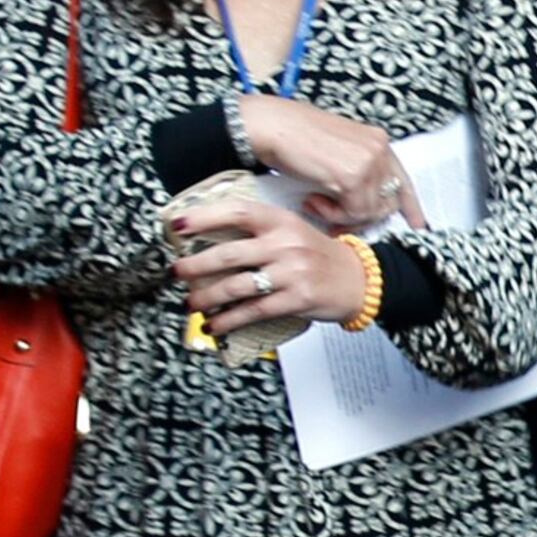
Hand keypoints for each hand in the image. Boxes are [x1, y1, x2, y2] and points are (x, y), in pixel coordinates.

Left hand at [167, 186, 368, 337]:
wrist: (359, 279)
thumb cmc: (319, 256)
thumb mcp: (293, 231)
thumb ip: (260, 231)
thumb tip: (213, 240)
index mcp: (281, 221)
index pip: (237, 212)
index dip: (204, 217)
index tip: (178, 225)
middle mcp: (285, 244)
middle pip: (229, 254)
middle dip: (195, 266)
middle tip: (176, 272)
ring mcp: (291, 272)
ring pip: (236, 286)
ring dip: (207, 297)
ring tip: (191, 303)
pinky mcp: (295, 299)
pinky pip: (253, 311)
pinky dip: (228, 320)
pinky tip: (215, 324)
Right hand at [235, 98, 421, 229]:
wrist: (272, 126)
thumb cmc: (295, 139)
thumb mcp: (338, 153)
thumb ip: (358, 173)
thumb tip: (366, 206)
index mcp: (377, 141)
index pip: (403, 181)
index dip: (411, 207)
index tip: (419, 226)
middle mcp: (379, 149)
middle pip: (387, 203)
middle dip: (362, 217)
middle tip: (334, 217)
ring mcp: (369, 162)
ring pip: (369, 212)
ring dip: (340, 215)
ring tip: (316, 201)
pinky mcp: (353, 176)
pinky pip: (353, 213)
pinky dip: (331, 214)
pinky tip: (313, 200)